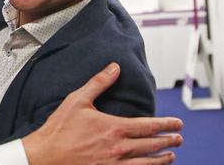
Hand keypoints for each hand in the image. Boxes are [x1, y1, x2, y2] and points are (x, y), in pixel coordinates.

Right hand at [22, 63, 182, 164]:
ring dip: (162, 159)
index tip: (178, 124)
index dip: (167, 125)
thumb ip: (99, 83)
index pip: (149, 126)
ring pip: (147, 164)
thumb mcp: (78, 100)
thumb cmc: (59, 129)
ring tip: (171, 156)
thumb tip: (114, 68)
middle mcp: (119, 149)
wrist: (45, 157)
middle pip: (152, 146)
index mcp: (114, 128)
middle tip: (179, 139)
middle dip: (169, 141)